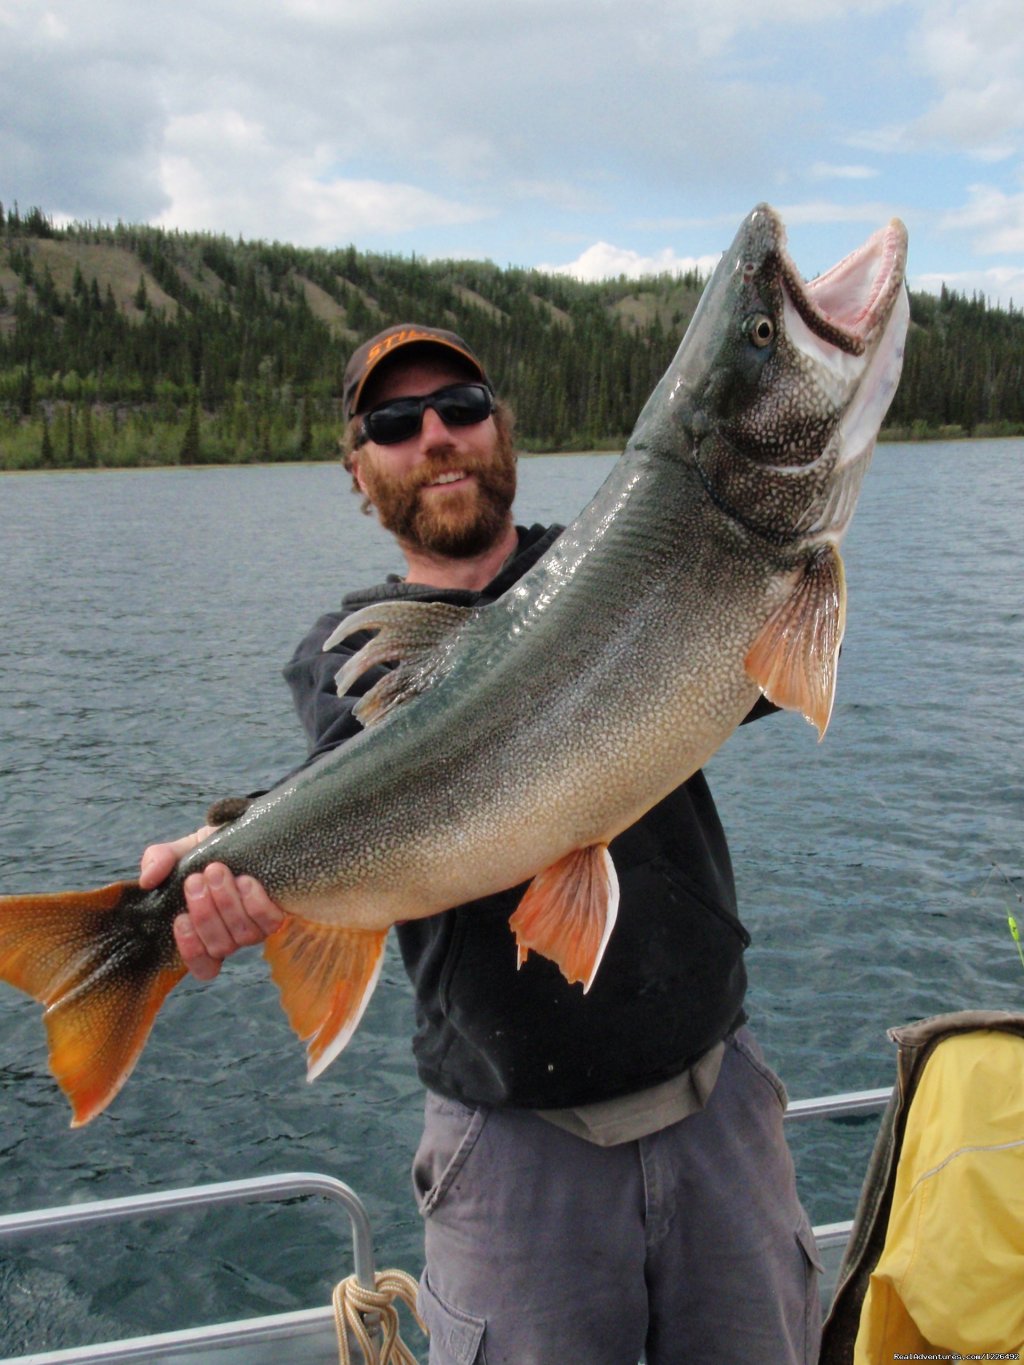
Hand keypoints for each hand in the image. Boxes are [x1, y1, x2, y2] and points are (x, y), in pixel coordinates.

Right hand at [139, 829, 284, 980]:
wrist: (246, 830)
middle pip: (220, 947)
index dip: (191, 951)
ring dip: (227, 904)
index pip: (203, 966)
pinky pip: (270, 922)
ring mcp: (257, 926)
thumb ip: (159, 860)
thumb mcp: (183, 851)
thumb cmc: (212, 849)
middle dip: (205, 914)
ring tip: (217, 871)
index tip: (180, 918)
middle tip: (196, 880)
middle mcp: (233, 935)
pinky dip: (255, 903)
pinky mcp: (278, 912)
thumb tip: (147, 880)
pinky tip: (245, 881)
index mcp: (206, 931)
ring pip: (243, 935)